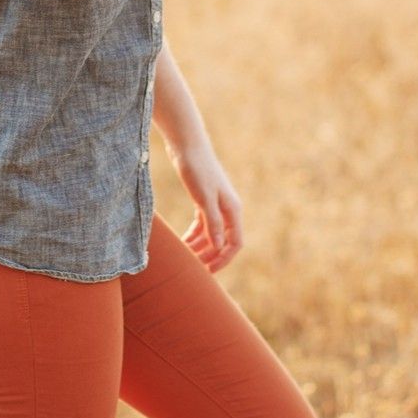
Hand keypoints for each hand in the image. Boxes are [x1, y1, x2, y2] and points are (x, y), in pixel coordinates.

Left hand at [174, 144, 243, 271]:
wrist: (187, 145)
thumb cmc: (197, 169)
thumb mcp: (204, 198)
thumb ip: (212, 223)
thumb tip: (219, 246)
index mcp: (232, 210)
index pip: (234, 243)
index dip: (223, 259)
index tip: (207, 271)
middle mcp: (227, 209)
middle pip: (223, 241)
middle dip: (210, 256)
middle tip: (192, 270)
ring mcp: (216, 204)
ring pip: (211, 234)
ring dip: (200, 247)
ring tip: (185, 259)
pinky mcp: (203, 199)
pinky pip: (202, 224)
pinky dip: (194, 235)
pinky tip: (183, 243)